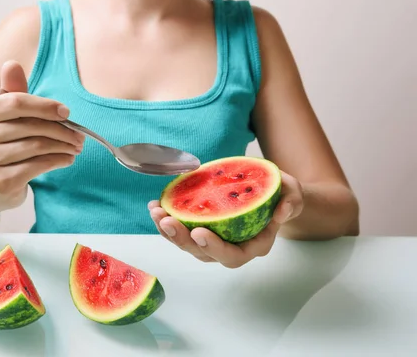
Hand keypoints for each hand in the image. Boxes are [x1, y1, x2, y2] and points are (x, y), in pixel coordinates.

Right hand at [0, 60, 84, 210]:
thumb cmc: (5, 147)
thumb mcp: (8, 120)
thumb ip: (13, 94)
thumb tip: (11, 64)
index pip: (14, 103)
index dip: (44, 105)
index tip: (66, 112)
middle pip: (30, 126)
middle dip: (61, 129)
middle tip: (79, 135)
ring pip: (36, 146)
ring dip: (63, 146)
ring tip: (76, 147)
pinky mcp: (1, 182)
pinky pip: (38, 166)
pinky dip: (58, 161)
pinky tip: (67, 159)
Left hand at [148, 171, 303, 267]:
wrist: (273, 195)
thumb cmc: (282, 196)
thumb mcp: (293, 192)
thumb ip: (292, 200)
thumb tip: (282, 210)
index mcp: (253, 245)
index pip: (233, 255)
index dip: (215, 248)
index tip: (199, 232)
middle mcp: (230, 248)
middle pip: (202, 253)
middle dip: (181, 239)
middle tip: (166, 220)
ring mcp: (214, 241)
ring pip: (187, 244)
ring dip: (168, 231)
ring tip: (155, 212)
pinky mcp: (201, 230)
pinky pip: (181, 230)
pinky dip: (166, 220)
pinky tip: (156, 206)